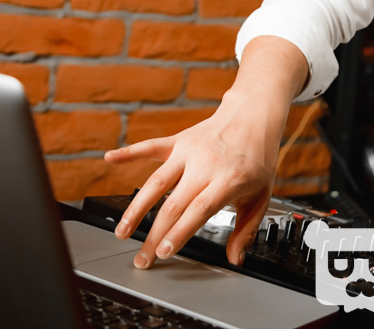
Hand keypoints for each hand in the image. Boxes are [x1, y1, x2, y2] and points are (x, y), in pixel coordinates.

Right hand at [104, 87, 286, 268]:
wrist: (254, 115)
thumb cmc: (257, 157)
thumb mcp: (263, 195)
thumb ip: (247, 229)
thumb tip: (235, 258)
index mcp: (229, 179)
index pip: (198, 210)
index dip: (178, 232)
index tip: (163, 252)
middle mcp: (205, 164)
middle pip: (173, 203)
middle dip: (154, 234)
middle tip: (141, 258)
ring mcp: (189, 151)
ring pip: (156, 181)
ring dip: (136, 208)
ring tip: (122, 231)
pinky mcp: (179, 141)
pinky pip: (151, 146)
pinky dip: (129, 153)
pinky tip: (110, 159)